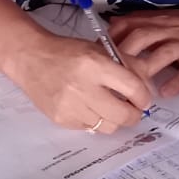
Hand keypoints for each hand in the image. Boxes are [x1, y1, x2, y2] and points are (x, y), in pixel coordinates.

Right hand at [5, 35, 151, 133]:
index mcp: (95, 65)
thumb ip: (126, 65)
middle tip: (133, 110)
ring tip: (111, 109)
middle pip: (123, 115)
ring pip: (108, 126)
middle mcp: (83, 88)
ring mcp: (70, 107)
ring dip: (115, 120)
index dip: (144, 97)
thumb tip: (147, 87)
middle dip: (134, 114)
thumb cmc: (68, 52)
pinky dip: (95, 121)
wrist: (31, 59)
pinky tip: (90, 108)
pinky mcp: (61, 119)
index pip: (133, 88)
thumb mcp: (99, 49)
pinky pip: (90, 128)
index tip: (143, 99)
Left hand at [110, 9, 178, 96]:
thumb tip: (112, 27)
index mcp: (158, 20)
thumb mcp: (165, 19)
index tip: (98, 52)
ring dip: (146, 68)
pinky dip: (176, 81)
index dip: (110, 37)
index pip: (128, 23)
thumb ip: (141, 24)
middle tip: (110, 73)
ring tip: (133, 86)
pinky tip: (165, 92)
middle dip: (123, 54)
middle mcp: (170, 29)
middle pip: (140, 38)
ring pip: (162, 53)